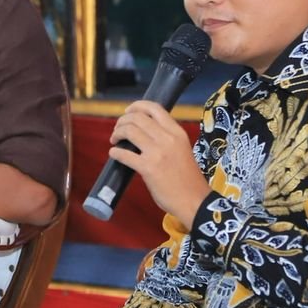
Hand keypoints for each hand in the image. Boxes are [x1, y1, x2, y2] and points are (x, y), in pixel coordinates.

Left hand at [109, 100, 209, 226]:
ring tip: (115, 140)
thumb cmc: (188, 179)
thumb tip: (144, 134)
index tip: (128, 111)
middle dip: (123, 121)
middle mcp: (168, 138)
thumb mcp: (182, 150)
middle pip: (138, 118)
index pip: (155, 108)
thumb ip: (166, 139)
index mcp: (177, 132)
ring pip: (130, 130)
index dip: (137, 106)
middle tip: (118, 129)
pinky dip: (115, 152)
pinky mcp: (148, 168)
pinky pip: (125, 154)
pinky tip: (113, 154)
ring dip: (117, 133)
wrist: (194, 201)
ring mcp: (157, 152)